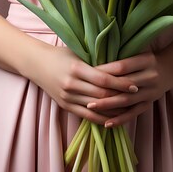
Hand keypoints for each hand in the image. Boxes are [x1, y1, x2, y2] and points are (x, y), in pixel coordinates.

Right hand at [22, 42, 140, 125]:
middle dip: (120, 97)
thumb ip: (97, 60)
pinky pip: (86, 116)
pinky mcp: (65, 105)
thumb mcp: (78, 53)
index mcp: (76, 68)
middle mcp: (71, 84)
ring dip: (114, 110)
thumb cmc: (61, 54)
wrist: (36, 63)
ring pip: (95, 108)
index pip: (103, 79)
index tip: (134, 85)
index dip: (120, 83)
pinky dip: (101, 118)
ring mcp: (67, 97)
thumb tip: (123, 65)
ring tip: (129, 109)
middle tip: (136, 98)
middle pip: (101, 95)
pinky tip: (113, 118)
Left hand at [89, 50, 172, 127]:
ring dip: (108, 105)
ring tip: (90, 107)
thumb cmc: (146, 59)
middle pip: (123, 85)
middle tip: (85, 93)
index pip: (122, 67)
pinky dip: (120, 119)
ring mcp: (151, 92)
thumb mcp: (137, 52)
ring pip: (126, 101)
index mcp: (146, 61)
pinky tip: (106, 124)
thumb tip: (94, 61)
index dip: (105, 71)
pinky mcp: (150, 103)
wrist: (169, 70)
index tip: (88, 74)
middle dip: (103, 90)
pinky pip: (134, 113)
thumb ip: (120, 56)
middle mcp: (150, 76)